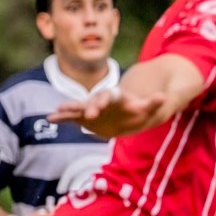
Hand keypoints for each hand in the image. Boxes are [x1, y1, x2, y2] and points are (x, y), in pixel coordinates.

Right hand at [48, 85, 166, 137]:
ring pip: (79, 108)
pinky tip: (50, 118)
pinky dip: (62, 118)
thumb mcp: (146, 108)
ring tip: (57, 112)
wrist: (127, 114)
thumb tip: (165, 97)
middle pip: (93, 103)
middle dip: (88, 107)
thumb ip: (153, 103)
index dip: (103, 101)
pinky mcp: (85, 118)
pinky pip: (72, 117)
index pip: (109, 97)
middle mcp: (101, 101)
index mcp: (115, 97)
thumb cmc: (137, 111)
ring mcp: (91, 109)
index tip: (97, 108)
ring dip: (69, 109)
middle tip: (84, 114)